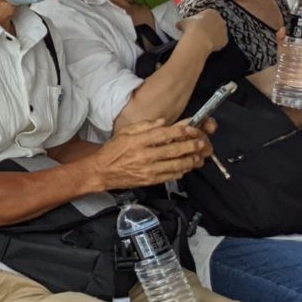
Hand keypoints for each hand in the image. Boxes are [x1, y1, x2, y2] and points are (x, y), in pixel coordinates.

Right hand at [93, 119, 212, 187]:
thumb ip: (144, 125)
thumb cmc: (112, 151)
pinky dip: (180, 171)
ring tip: (197, 156)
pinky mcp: (149, 180)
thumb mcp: (124, 132)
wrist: (101, 171)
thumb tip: (163, 121)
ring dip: (189, 160)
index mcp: (137, 141)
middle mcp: (144, 155)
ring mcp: (147, 169)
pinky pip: (169, 176)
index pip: (163, 134)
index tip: (190, 128)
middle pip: (173, 150)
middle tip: (200, 143)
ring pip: (175, 165)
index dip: (180, 131)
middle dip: (190, 146)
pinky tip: (185, 167)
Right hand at [177, 10, 228, 54]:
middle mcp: (221, 20)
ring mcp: (224, 31)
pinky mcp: (225, 40)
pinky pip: (220, 42)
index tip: (196, 26)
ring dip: (213, 36)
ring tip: (203, 41)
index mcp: (212, 13)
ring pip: (219, 33)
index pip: (208, 16)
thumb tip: (178, 25)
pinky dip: (215, 44)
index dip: (202, 21)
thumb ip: (182, 23)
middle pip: (216, 24)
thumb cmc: (191, 26)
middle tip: (200, 34)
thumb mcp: (184, 22)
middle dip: (210, 28)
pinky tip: (207, 46)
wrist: (199, 38)